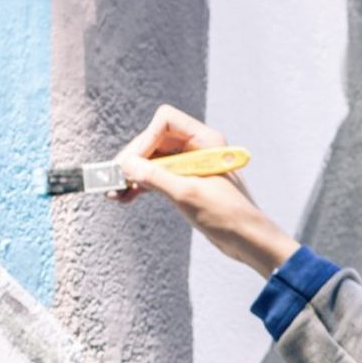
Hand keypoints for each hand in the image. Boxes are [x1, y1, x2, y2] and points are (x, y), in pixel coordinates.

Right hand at [110, 104, 299, 278]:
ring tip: (113, 191)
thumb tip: (126, 165)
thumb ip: (154, 177)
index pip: (165, 121)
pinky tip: (123, 197)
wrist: (248, 240)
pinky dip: (141, 185)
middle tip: (113, 179)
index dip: (145, 139)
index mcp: (205, 140)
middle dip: (133, 159)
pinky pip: (157, 177)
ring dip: (132, 175)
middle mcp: (197, 147)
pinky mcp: (186, 183)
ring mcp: (190, 165)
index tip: (132, 164)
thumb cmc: (227, 215)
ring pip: (152, 160)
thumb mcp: (186, 194)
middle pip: (154, 140)